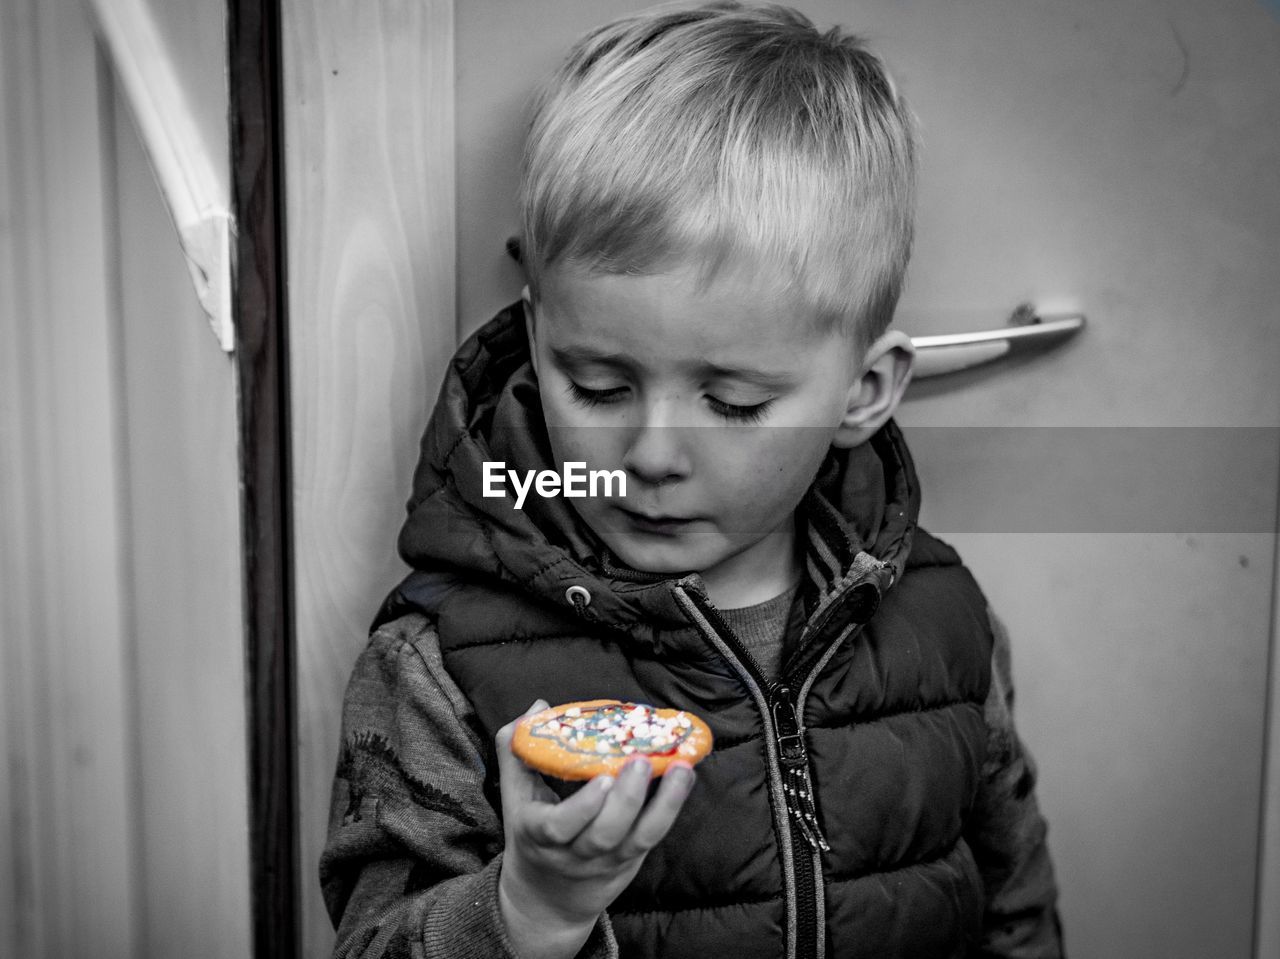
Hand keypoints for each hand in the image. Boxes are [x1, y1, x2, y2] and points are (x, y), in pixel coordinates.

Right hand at [495, 700, 695, 957]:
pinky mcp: (632, 859)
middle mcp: (575, 853)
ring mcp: (607, 859)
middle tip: (642, 760)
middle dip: (627, 799)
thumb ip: (517, 748)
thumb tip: (538, 706)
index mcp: (539, 834)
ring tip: (680, 767)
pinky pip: (653, 835)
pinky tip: (683, 776)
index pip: (558, 828)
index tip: (602, 777)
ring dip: (664, 803)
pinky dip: (670, 806)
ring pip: (638, 838)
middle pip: (604, 834)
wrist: (546, 902)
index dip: (583, 807)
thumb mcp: (514, 796)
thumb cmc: (531, 834)